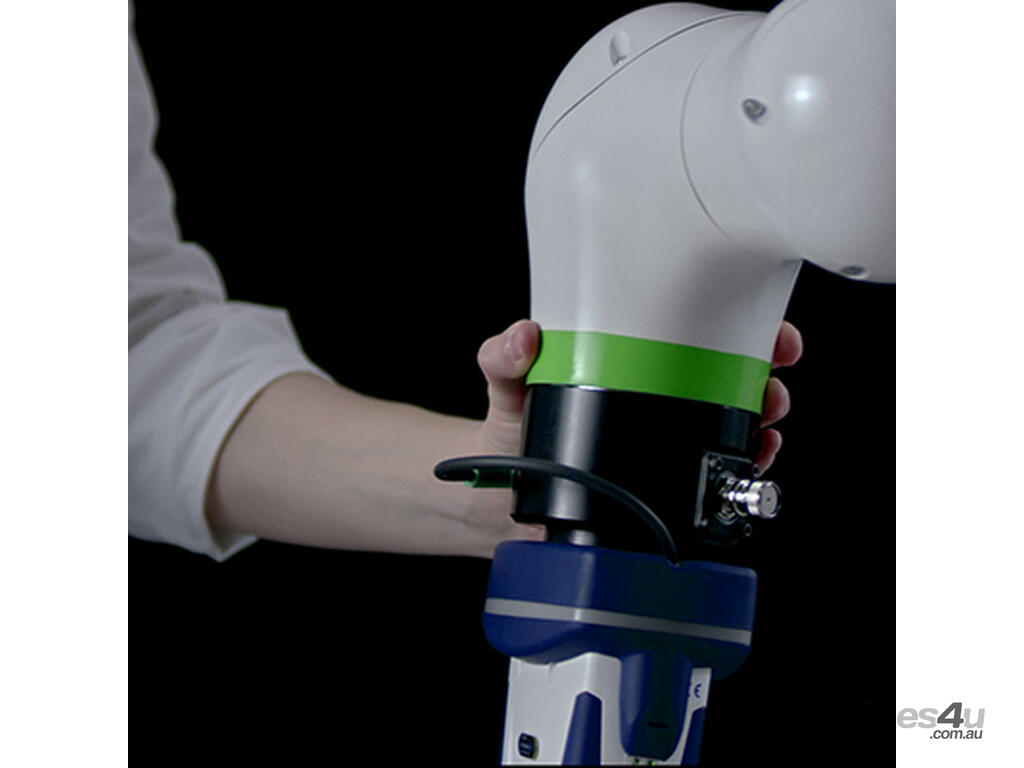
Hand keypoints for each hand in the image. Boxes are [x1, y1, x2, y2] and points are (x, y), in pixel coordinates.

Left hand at [474, 319, 802, 472]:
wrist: (504, 500)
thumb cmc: (512, 431)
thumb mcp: (506, 386)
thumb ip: (504, 359)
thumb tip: (524, 337)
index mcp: (629, 358)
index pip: (692, 325)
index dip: (736, 318)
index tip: (760, 319)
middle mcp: (658, 394)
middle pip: (730, 369)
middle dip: (766, 367)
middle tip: (771, 373)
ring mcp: (667, 438)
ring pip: (736, 417)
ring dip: (763, 414)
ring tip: (763, 417)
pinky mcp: (671, 482)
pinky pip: (721, 466)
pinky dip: (746, 460)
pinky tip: (751, 455)